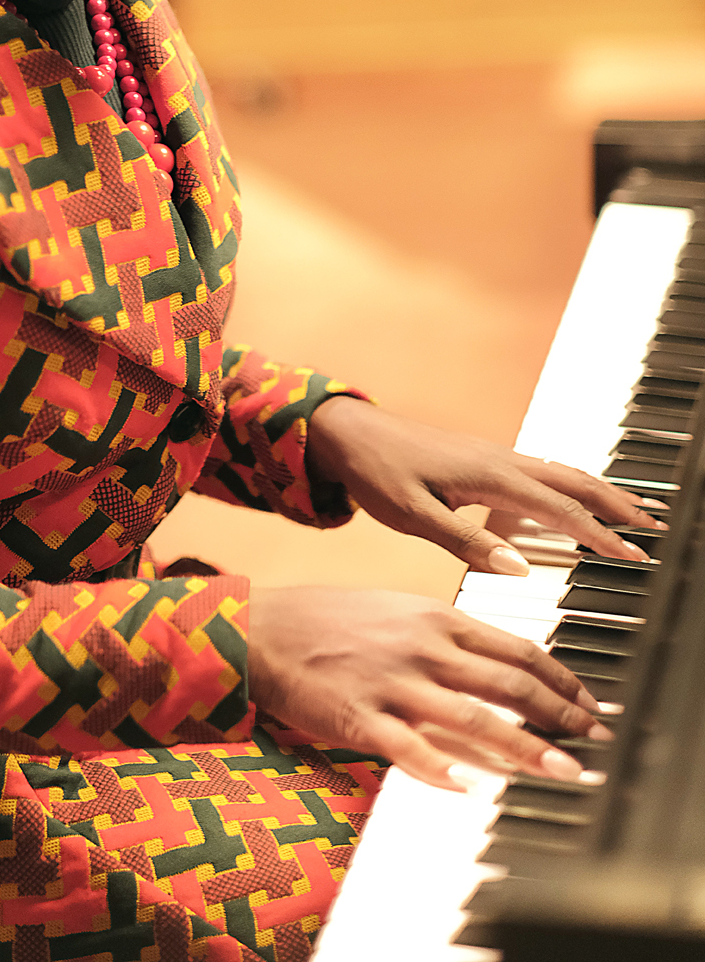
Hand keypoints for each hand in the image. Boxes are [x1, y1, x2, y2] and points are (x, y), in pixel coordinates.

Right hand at [247, 585, 610, 789]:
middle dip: (561, 716)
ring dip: (525, 749)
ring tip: (561, 772)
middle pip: (509, 685)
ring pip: (473, 719)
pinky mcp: (359, 717)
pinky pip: (409, 749)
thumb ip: (449, 638)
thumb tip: (501, 666)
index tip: (590, 704)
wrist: (264, 627)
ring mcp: (392, 683)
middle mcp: (422, 648)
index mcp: (435, 618)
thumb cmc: (332, 620)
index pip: (517, 649)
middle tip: (594, 741)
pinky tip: (470, 788)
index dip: (562, 679)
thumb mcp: (399, 612)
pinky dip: (443, 770)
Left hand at [307, 398, 665, 574]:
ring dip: (599, 492)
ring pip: (560, 473)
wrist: (348, 434)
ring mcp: (492, 456)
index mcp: (489, 476)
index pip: (559, 510)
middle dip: (616, 505)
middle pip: (573, 482)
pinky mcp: (481, 459)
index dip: (598, 535)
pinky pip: (539, 471)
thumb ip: (465, 541)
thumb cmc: (376, 474)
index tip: (632, 556)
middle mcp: (499, 460)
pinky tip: (571, 500)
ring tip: (630, 512)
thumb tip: (518, 567)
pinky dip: (569, 485)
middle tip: (653, 529)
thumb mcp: (412, 516)